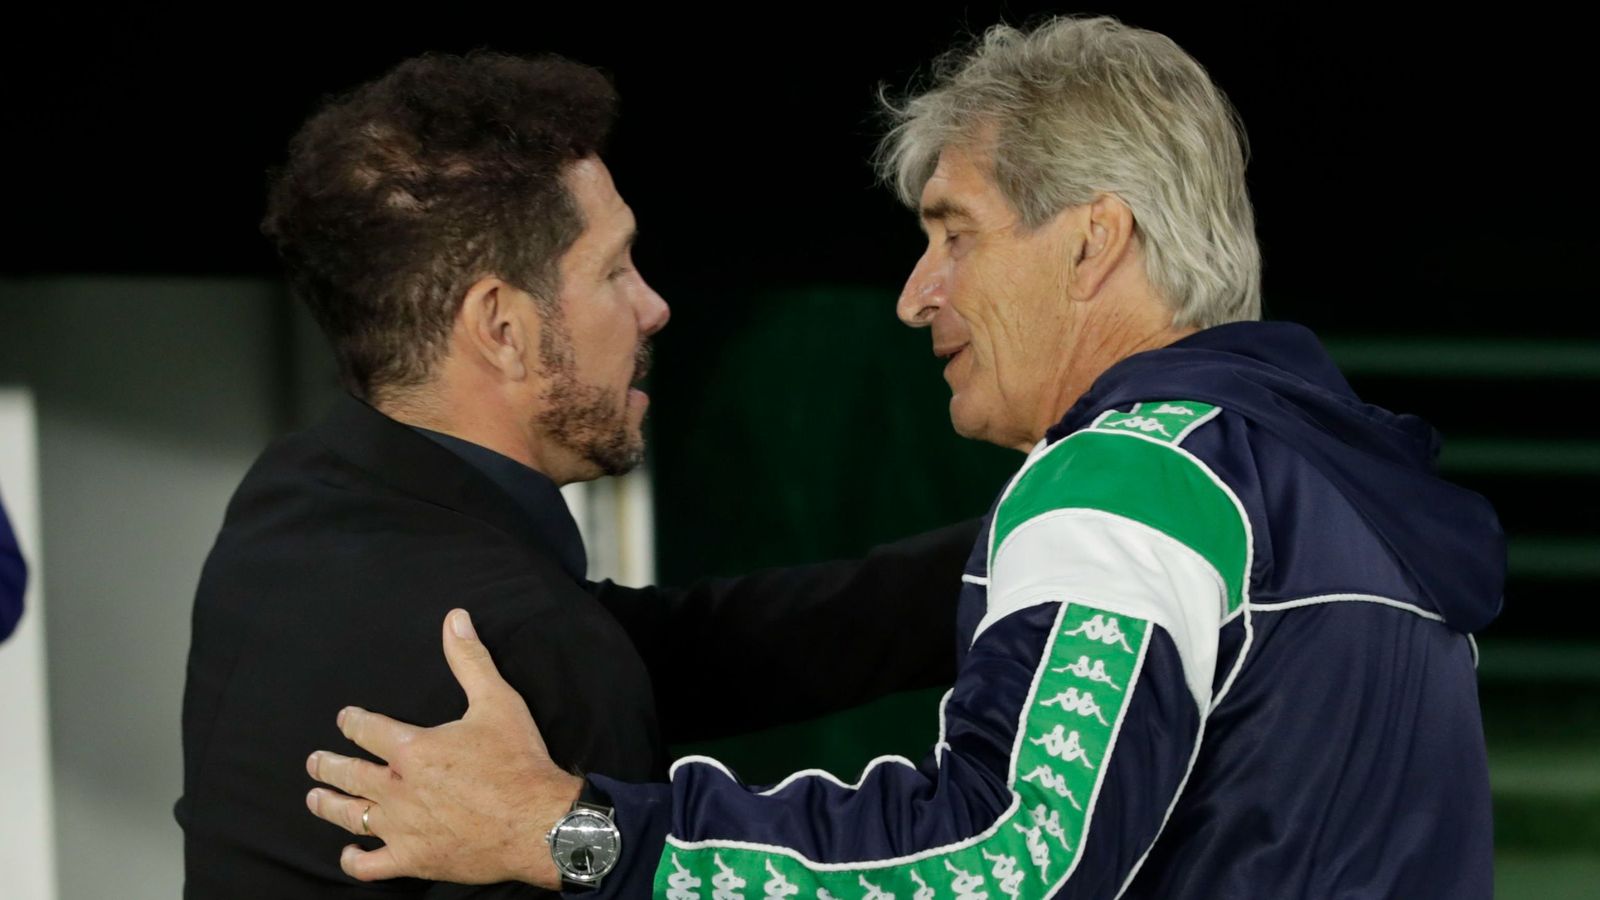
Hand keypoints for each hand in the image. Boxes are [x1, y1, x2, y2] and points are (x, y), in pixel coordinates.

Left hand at [304, 609, 582, 886]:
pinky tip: (349, 852)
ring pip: (350, 815)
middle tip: (314, 762)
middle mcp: (397, 788)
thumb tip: (454, 618)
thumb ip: (470, 660)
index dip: (352, 721)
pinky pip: (370, 865)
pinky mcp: (413, 858)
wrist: (538, 821)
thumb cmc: (518, 762)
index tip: (345, 719)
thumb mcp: (497, 701)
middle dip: (328, 765)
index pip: (367, 729)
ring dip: (328, 805)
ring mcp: (401, 827)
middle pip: (348, 773)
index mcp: (413, 748)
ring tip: (315, 798)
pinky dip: (354, 859)